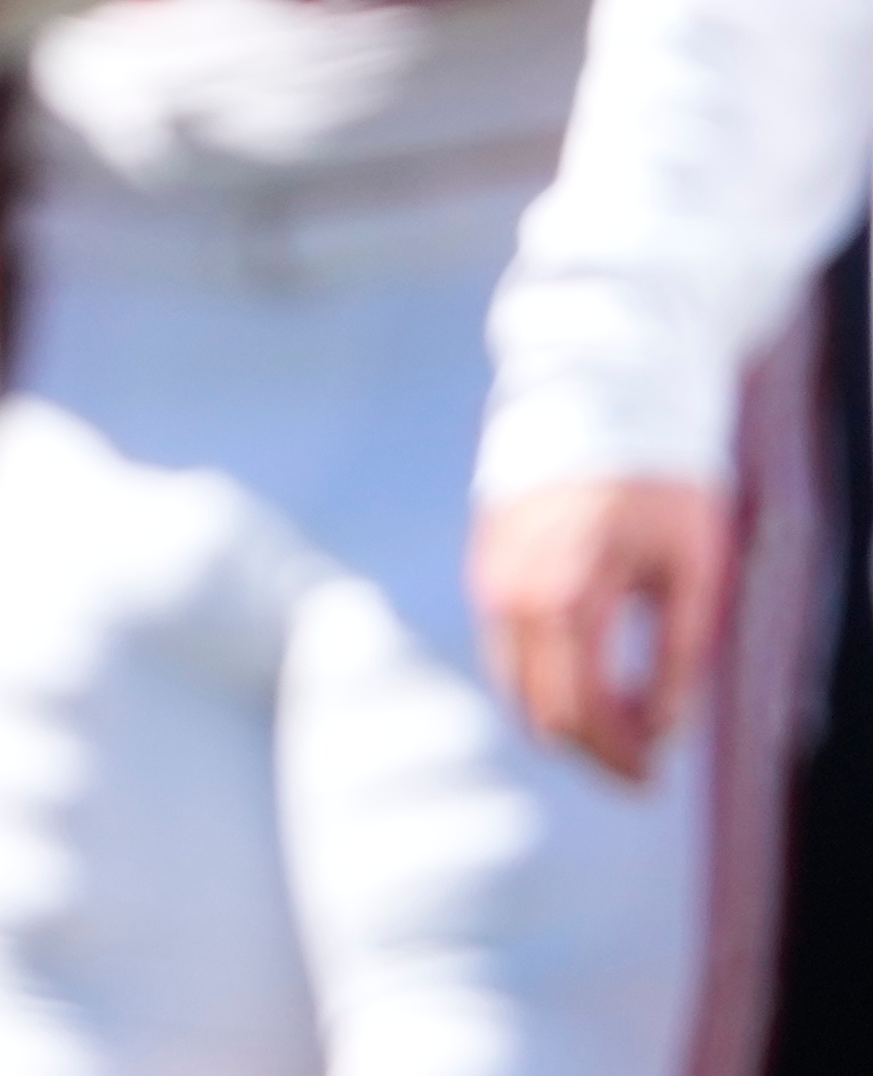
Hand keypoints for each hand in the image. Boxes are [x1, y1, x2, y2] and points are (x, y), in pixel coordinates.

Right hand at [473, 475, 729, 783]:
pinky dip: (541, 676)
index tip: (654, 777)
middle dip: (591, 748)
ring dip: (562, 717)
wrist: (604, 403)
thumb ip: (679, 660)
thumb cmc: (663, 488)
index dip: (620, 756)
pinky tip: (585, 677)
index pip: (581, 711)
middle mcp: (515, 592)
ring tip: (615, 727)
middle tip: (639, 767)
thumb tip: (662, 731)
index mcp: (569, 596)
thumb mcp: (695, 576)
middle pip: (541, 709)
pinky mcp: (485, 564)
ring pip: (514, 683)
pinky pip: (505, 646)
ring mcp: (491, 577)